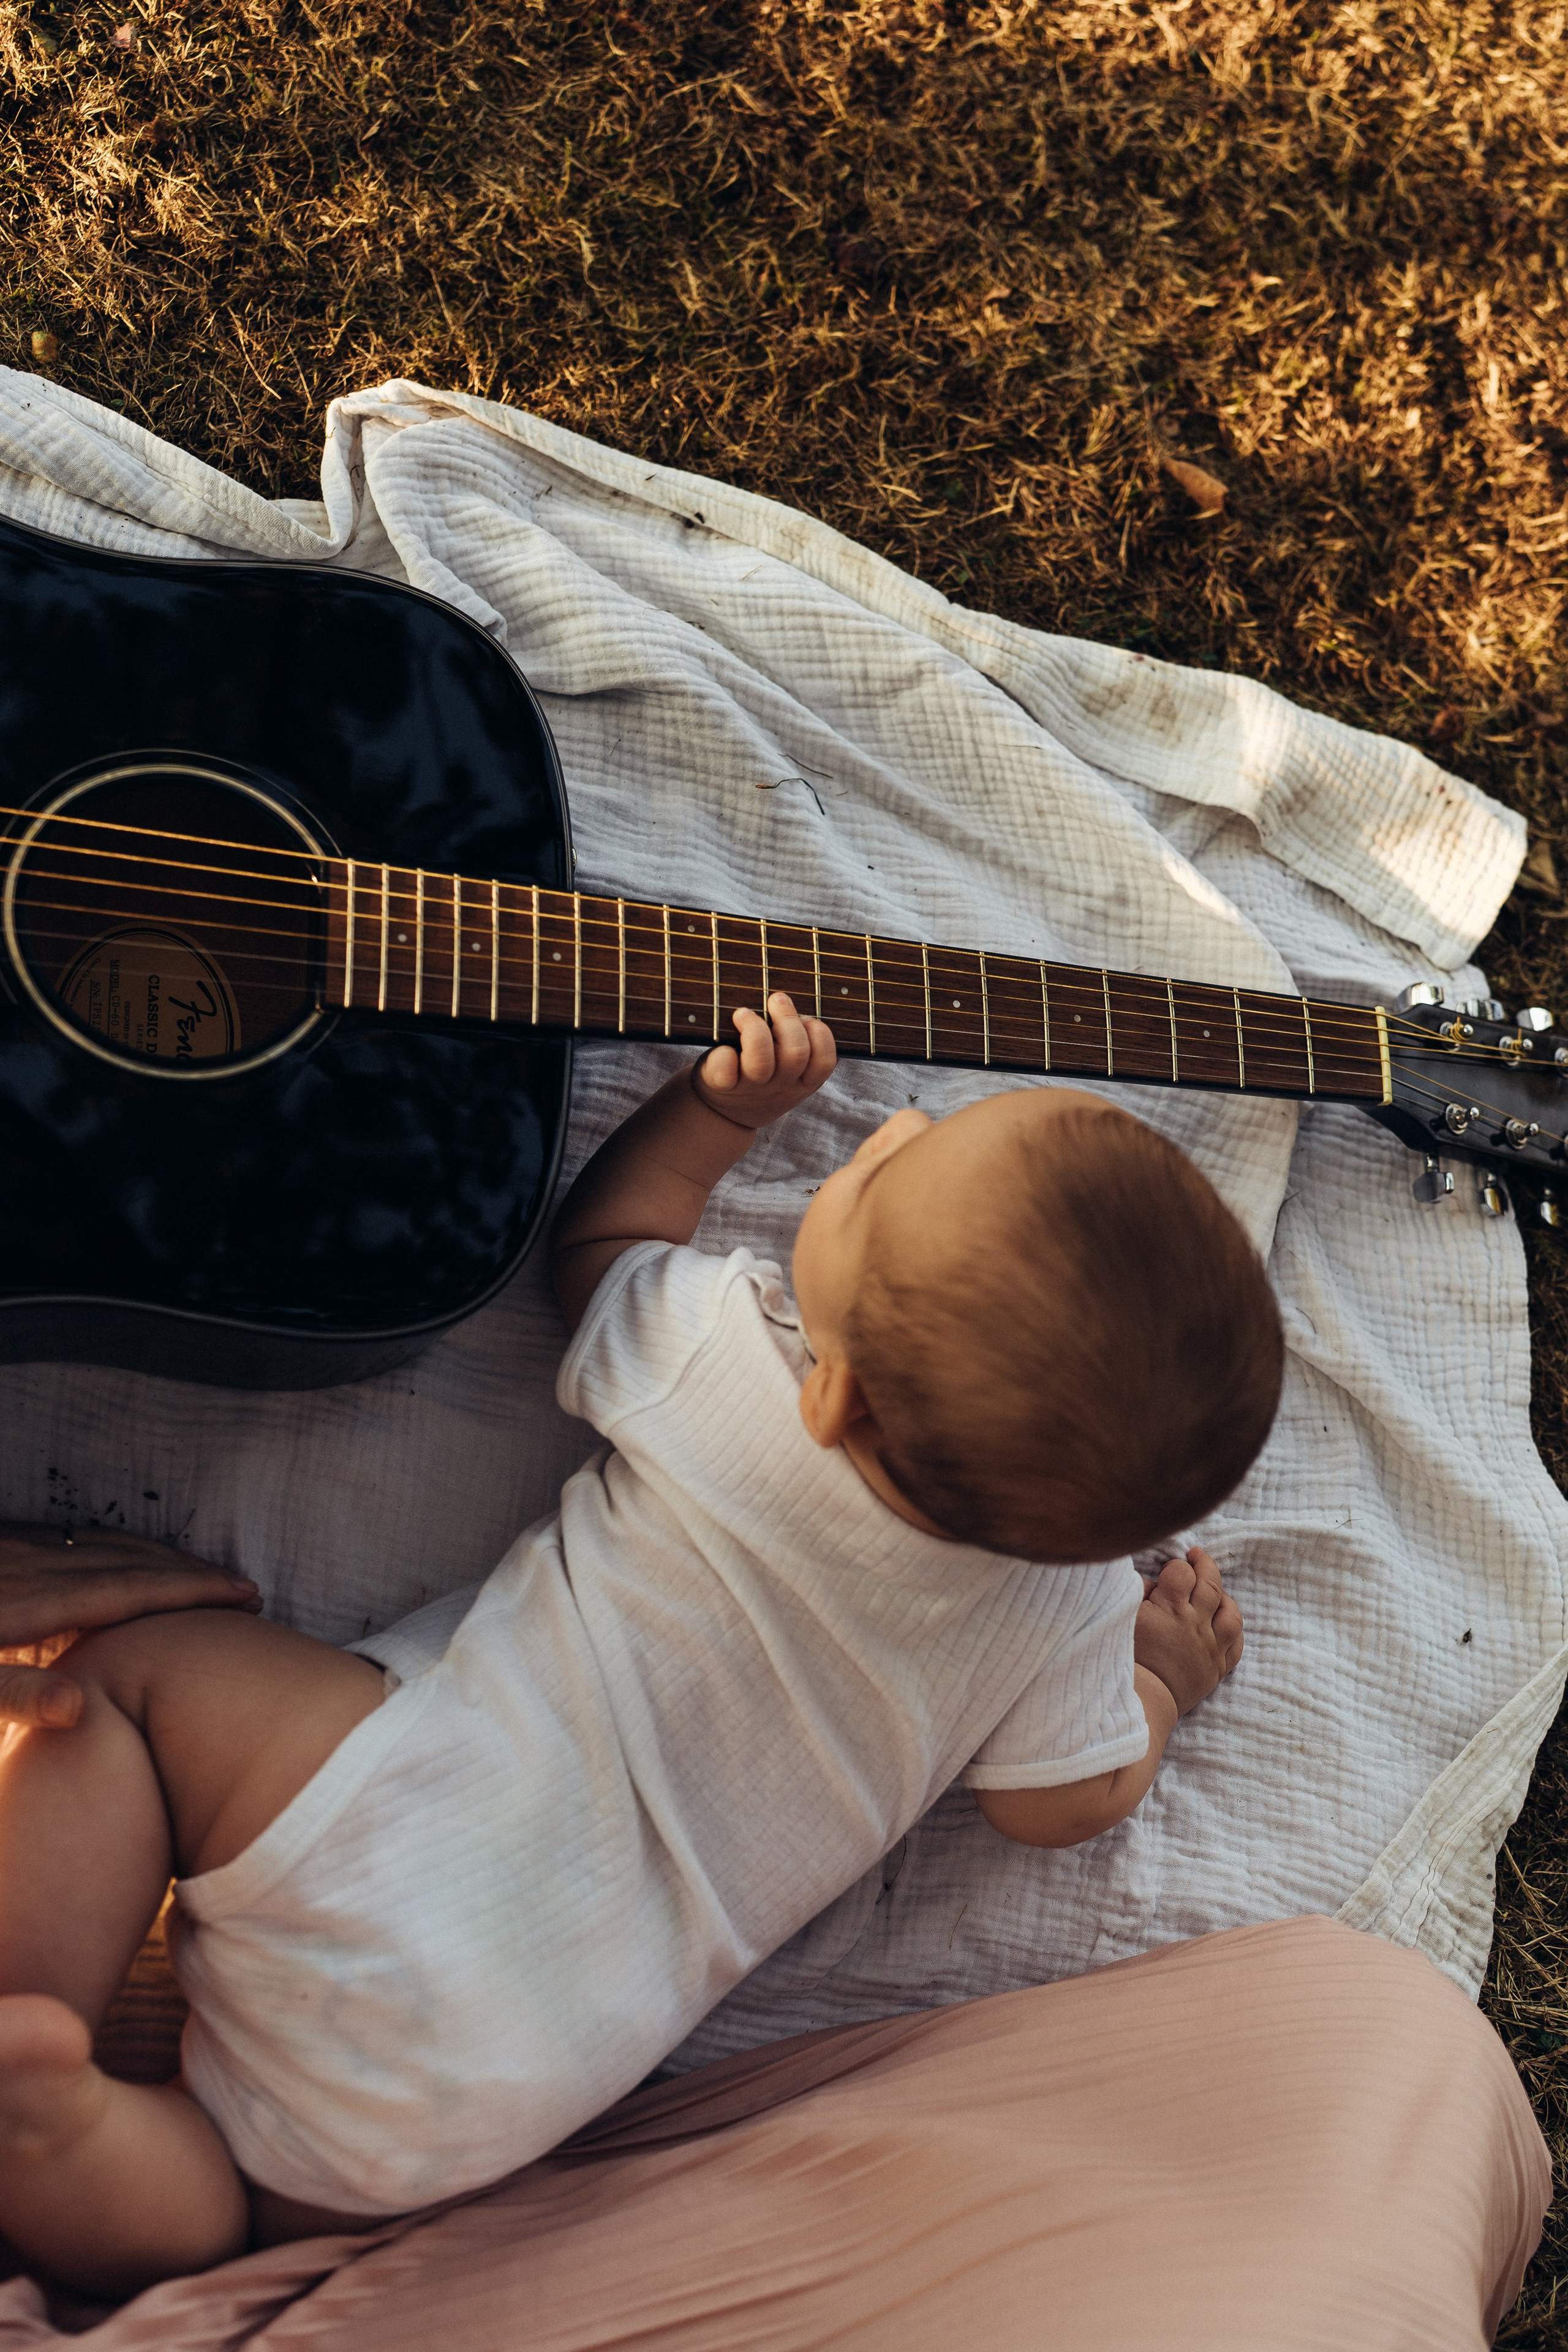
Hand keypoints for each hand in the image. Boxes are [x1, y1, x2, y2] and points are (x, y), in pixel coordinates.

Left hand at [0, 1525, 259, 1729]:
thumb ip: (15, 1695)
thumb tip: (77, 1708)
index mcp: (31, 1603)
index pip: (131, 1588)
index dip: (193, 1590)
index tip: (245, 1594)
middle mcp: (36, 1564)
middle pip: (134, 1561)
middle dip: (195, 1573)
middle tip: (249, 1590)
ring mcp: (22, 1547)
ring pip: (112, 1544)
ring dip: (167, 1558)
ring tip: (211, 1576)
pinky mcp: (10, 1542)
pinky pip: (85, 1538)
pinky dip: (128, 1548)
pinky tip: (138, 1560)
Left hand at [692, 993, 836, 1130]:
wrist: (725, 1112)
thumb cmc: (762, 1073)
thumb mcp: (788, 1069)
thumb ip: (796, 1040)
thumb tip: (788, 1001)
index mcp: (802, 1081)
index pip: (825, 1061)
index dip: (820, 1034)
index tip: (805, 1018)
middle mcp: (780, 1086)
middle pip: (795, 1053)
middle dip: (788, 1019)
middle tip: (776, 1000)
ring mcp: (750, 1087)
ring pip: (761, 1061)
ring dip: (754, 1029)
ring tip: (743, 1013)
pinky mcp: (721, 1085)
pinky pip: (725, 1072)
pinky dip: (724, 1055)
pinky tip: (723, 1046)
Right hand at [1133, 1546, 1242, 1717]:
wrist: (1141, 1702)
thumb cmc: (1127, 1658)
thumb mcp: (1125, 1619)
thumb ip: (1138, 1595)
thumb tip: (1151, 1582)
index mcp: (1172, 1609)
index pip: (1182, 1573)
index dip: (1176, 1566)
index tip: (1169, 1570)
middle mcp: (1196, 1625)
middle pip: (1211, 1585)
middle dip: (1205, 1566)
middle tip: (1197, 1557)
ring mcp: (1210, 1647)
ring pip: (1231, 1615)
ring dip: (1225, 1598)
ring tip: (1214, 1593)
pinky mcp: (1216, 1669)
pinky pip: (1236, 1647)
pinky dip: (1234, 1633)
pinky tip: (1224, 1626)